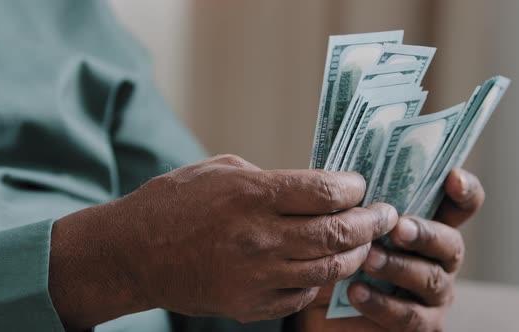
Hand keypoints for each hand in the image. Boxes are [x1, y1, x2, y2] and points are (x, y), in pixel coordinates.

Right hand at [49, 155, 397, 329]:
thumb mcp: (222, 170)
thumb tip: (315, 188)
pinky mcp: (249, 305)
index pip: (326, 192)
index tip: (360, 185)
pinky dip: (320, 282)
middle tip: (385, 215)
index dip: (354, 188)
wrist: (133, 253)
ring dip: (355, 254)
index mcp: (253, 195)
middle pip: (337, 233)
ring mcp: (255, 277)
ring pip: (328, 269)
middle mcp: (259, 238)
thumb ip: (272, 179)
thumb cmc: (176, 202)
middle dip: (372, 222)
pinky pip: (301, 296)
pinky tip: (326, 268)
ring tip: (364, 242)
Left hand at [295, 168, 484, 331]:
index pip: (459, 206)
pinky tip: (356, 291)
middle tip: (396, 228)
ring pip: (430, 279)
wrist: (325, 308)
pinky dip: (382, 303)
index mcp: (427, 227)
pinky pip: (408, 316)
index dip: (464, 191)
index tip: (453, 176)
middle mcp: (438, 260)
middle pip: (450, 244)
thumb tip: (348, 174)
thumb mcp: (348, 227)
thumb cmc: (342, 257)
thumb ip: (360, 204)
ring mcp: (433, 295)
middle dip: (425, 233)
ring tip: (367, 259)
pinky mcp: (420, 326)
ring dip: (398, 267)